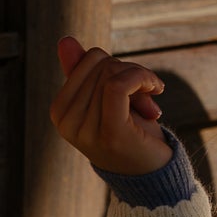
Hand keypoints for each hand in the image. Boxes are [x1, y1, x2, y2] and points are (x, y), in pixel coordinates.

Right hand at [50, 37, 173, 175]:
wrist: (153, 176)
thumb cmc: (131, 134)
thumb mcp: (106, 98)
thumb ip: (84, 72)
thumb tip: (65, 40)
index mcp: (59, 112)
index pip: (86, 60)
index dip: (116, 63)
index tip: (135, 84)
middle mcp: (66, 123)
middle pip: (101, 66)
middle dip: (130, 72)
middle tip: (145, 96)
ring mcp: (85, 130)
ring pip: (113, 74)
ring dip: (143, 79)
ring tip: (150, 102)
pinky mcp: (110, 133)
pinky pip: (119, 85)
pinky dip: (142, 79)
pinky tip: (157, 90)